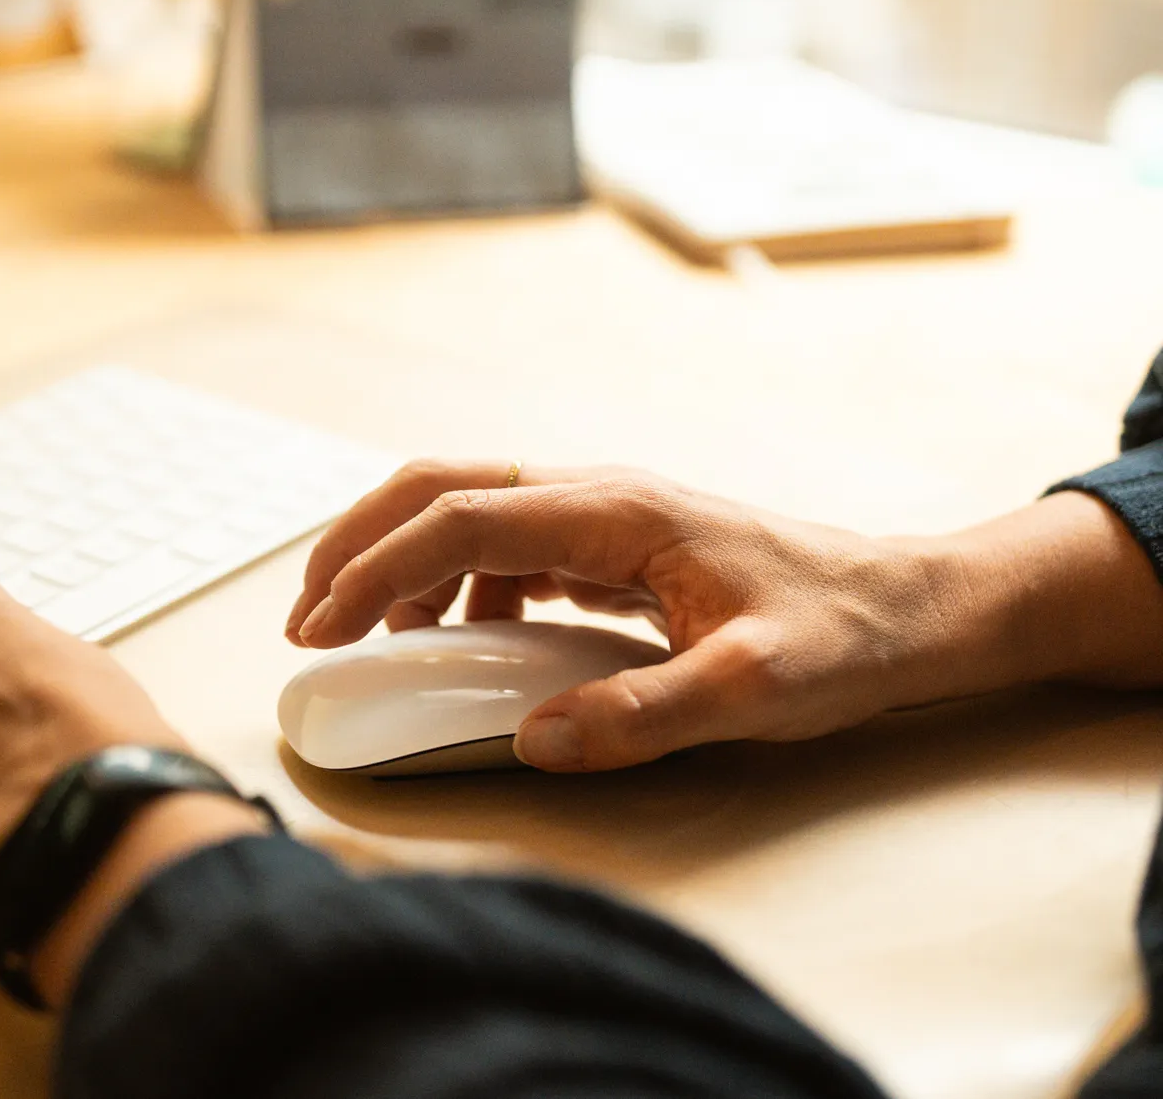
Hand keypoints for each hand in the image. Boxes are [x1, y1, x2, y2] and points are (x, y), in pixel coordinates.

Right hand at [286, 461, 1162, 772]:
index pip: (461, 518)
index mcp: (618, 511)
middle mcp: (599, 492)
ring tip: (358, 630)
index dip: (375, 570)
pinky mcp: (613, 540)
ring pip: (465, 503)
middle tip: (306, 618)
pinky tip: (453, 632)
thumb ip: (645, 714)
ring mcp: (604, 511)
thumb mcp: (756, 691)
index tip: (322, 630)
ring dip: (396, 555)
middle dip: (356, 541)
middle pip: (440, 483)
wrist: (916, 605)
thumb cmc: (845, 636)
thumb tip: (534, 740)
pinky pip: (504, 540)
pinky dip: (451, 577)